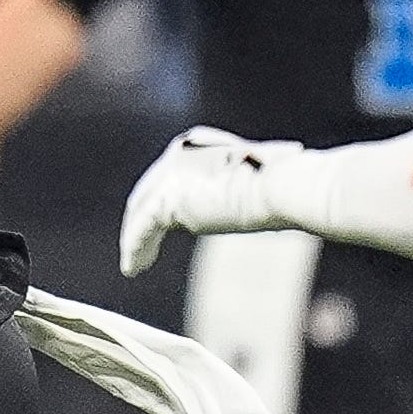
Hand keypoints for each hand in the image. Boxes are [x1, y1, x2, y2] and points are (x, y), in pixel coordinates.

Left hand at [121, 128, 299, 274]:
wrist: (275, 185)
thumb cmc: (280, 180)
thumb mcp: (261, 175)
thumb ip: (247, 180)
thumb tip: (273, 175)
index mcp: (196, 145)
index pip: (168, 175)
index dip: (161, 200)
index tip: (162, 223)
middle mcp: (177, 155)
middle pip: (148, 192)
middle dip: (141, 221)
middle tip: (141, 245)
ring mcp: (168, 177)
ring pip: (140, 213)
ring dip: (135, 241)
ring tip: (136, 264)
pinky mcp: (166, 202)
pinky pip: (139, 231)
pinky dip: (134, 250)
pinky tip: (133, 268)